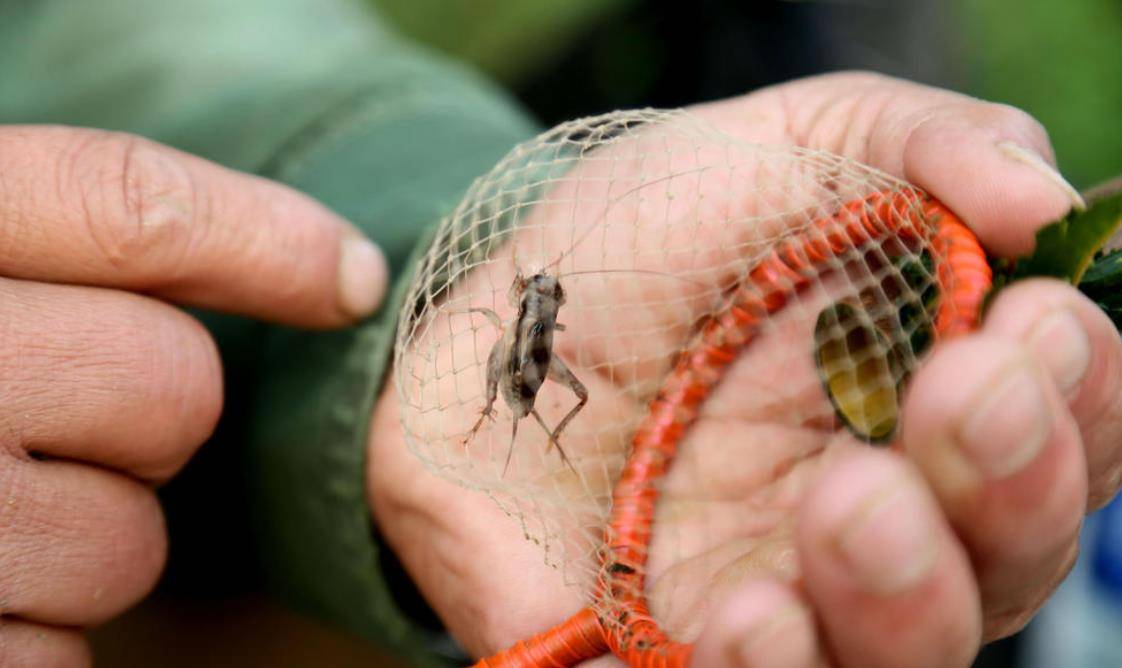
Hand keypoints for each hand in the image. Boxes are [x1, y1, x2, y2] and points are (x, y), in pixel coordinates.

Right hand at [0, 126, 386, 665]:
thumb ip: (66, 253)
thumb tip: (344, 275)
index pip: (124, 205)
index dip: (267, 239)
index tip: (351, 276)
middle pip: (169, 385)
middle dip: (146, 421)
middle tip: (53, 424)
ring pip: (129, 541)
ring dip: (81, 543)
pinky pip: (65, 655)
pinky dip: (36, 638)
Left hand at [368, 72, 1120, 666]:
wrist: (491, 318)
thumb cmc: (642, 236)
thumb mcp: (782, 144)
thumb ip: (921, 147)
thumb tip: (1044, 203)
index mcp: (917, 401)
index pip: (1056, 437)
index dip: (1076, 397)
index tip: (1034, 321)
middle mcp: (873, 514)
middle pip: (1004, 560)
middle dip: (1010, 485)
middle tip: (959, 394)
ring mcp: (780, 592)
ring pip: (902, 655)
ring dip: (903, 596)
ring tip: (844, 505)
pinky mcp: (675, 648)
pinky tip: (746, 614)